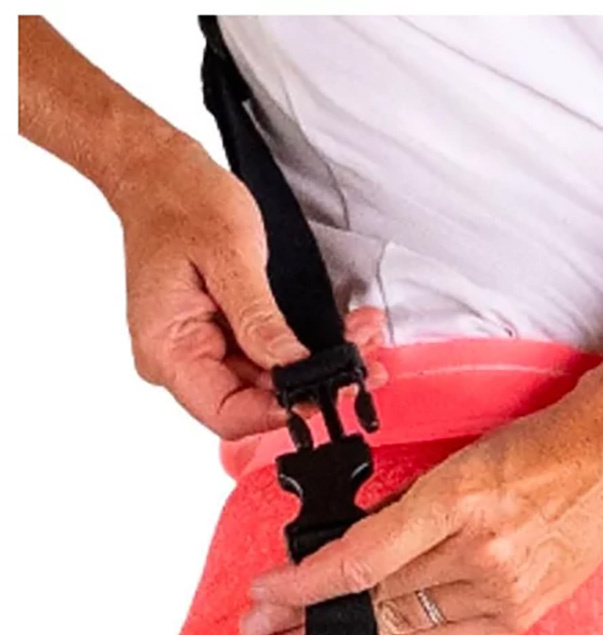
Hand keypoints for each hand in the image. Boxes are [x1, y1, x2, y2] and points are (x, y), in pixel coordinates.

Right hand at [113, 137, 386, 437]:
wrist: (162, 175)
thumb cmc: (182, 203)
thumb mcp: (231, 256)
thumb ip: (259, 318)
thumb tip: (289, 365)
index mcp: (168, 349)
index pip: (227, 413)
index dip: (280, 412)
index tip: (327, 394)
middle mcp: (180, 360)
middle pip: (253, 402)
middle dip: (312, 385)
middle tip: (362, 365)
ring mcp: (201, 351)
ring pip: (268, 384)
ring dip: (316, 366)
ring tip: (362, 339)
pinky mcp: (221, 339)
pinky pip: (267, 359)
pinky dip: (304, 349)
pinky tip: (342, 333)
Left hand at [240, 387, 602, 634]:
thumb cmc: (540, 448)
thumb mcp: (460, 461)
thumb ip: (406, 509)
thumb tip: (355, 547)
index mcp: (459, 501)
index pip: (362, 560)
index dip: (306, 586)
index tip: (268, 595)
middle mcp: (481, 554)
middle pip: (376, 603)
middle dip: (311, 621)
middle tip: (263, 630)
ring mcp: (504, 592)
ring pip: (406, 630)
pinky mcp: (521, 615)